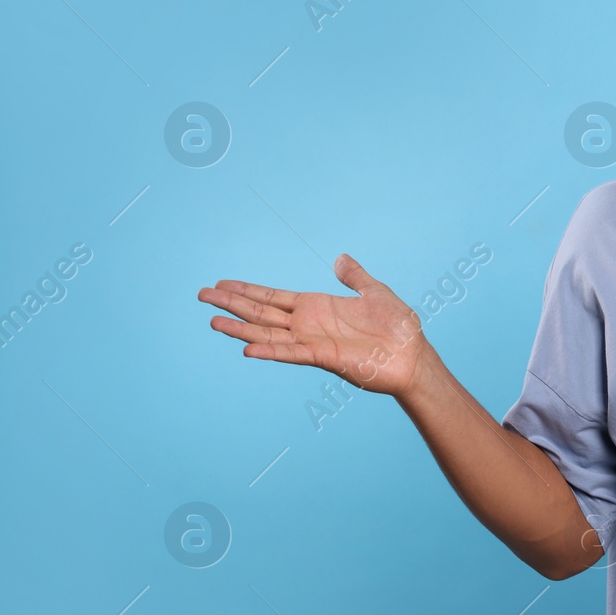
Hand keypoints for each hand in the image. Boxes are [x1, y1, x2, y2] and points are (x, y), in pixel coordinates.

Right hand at [198, 254, 433, 398]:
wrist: (414, 356)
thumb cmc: (399, 327)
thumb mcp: (375, 292)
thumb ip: (354, 277)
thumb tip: (341, 258)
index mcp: (318, 307)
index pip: (274, 296)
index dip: (248, 290)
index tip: (221, 284)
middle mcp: (309, 324)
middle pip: (262, 312)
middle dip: (232, 304)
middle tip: (201, 296)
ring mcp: (313, 341)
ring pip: (268, 333)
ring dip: (241, 328)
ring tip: (213, 321)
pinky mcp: (324, 357)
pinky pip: (291, 353)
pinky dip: (270, 350)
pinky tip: (247, 347)